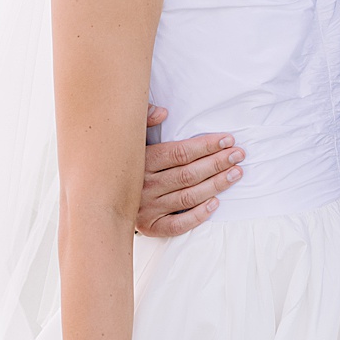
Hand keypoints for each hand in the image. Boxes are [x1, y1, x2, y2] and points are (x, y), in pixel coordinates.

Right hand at [136, 107, 244, 236]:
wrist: (101, 197)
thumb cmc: (126, 164)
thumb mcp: (131, 139)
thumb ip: (143, 121)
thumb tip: (163, 112)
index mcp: (141, 161)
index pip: (180, 153)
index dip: (206, 146)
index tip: (228, 139)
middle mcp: (144, 185)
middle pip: (188, 174)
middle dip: (217, 162)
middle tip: (238, 155)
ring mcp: (147, 208)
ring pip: (188, 196)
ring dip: (215, 184)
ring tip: (236, 173)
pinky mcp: (151, 227)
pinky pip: (178, 224)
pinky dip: (198, 215)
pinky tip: (216, 203)